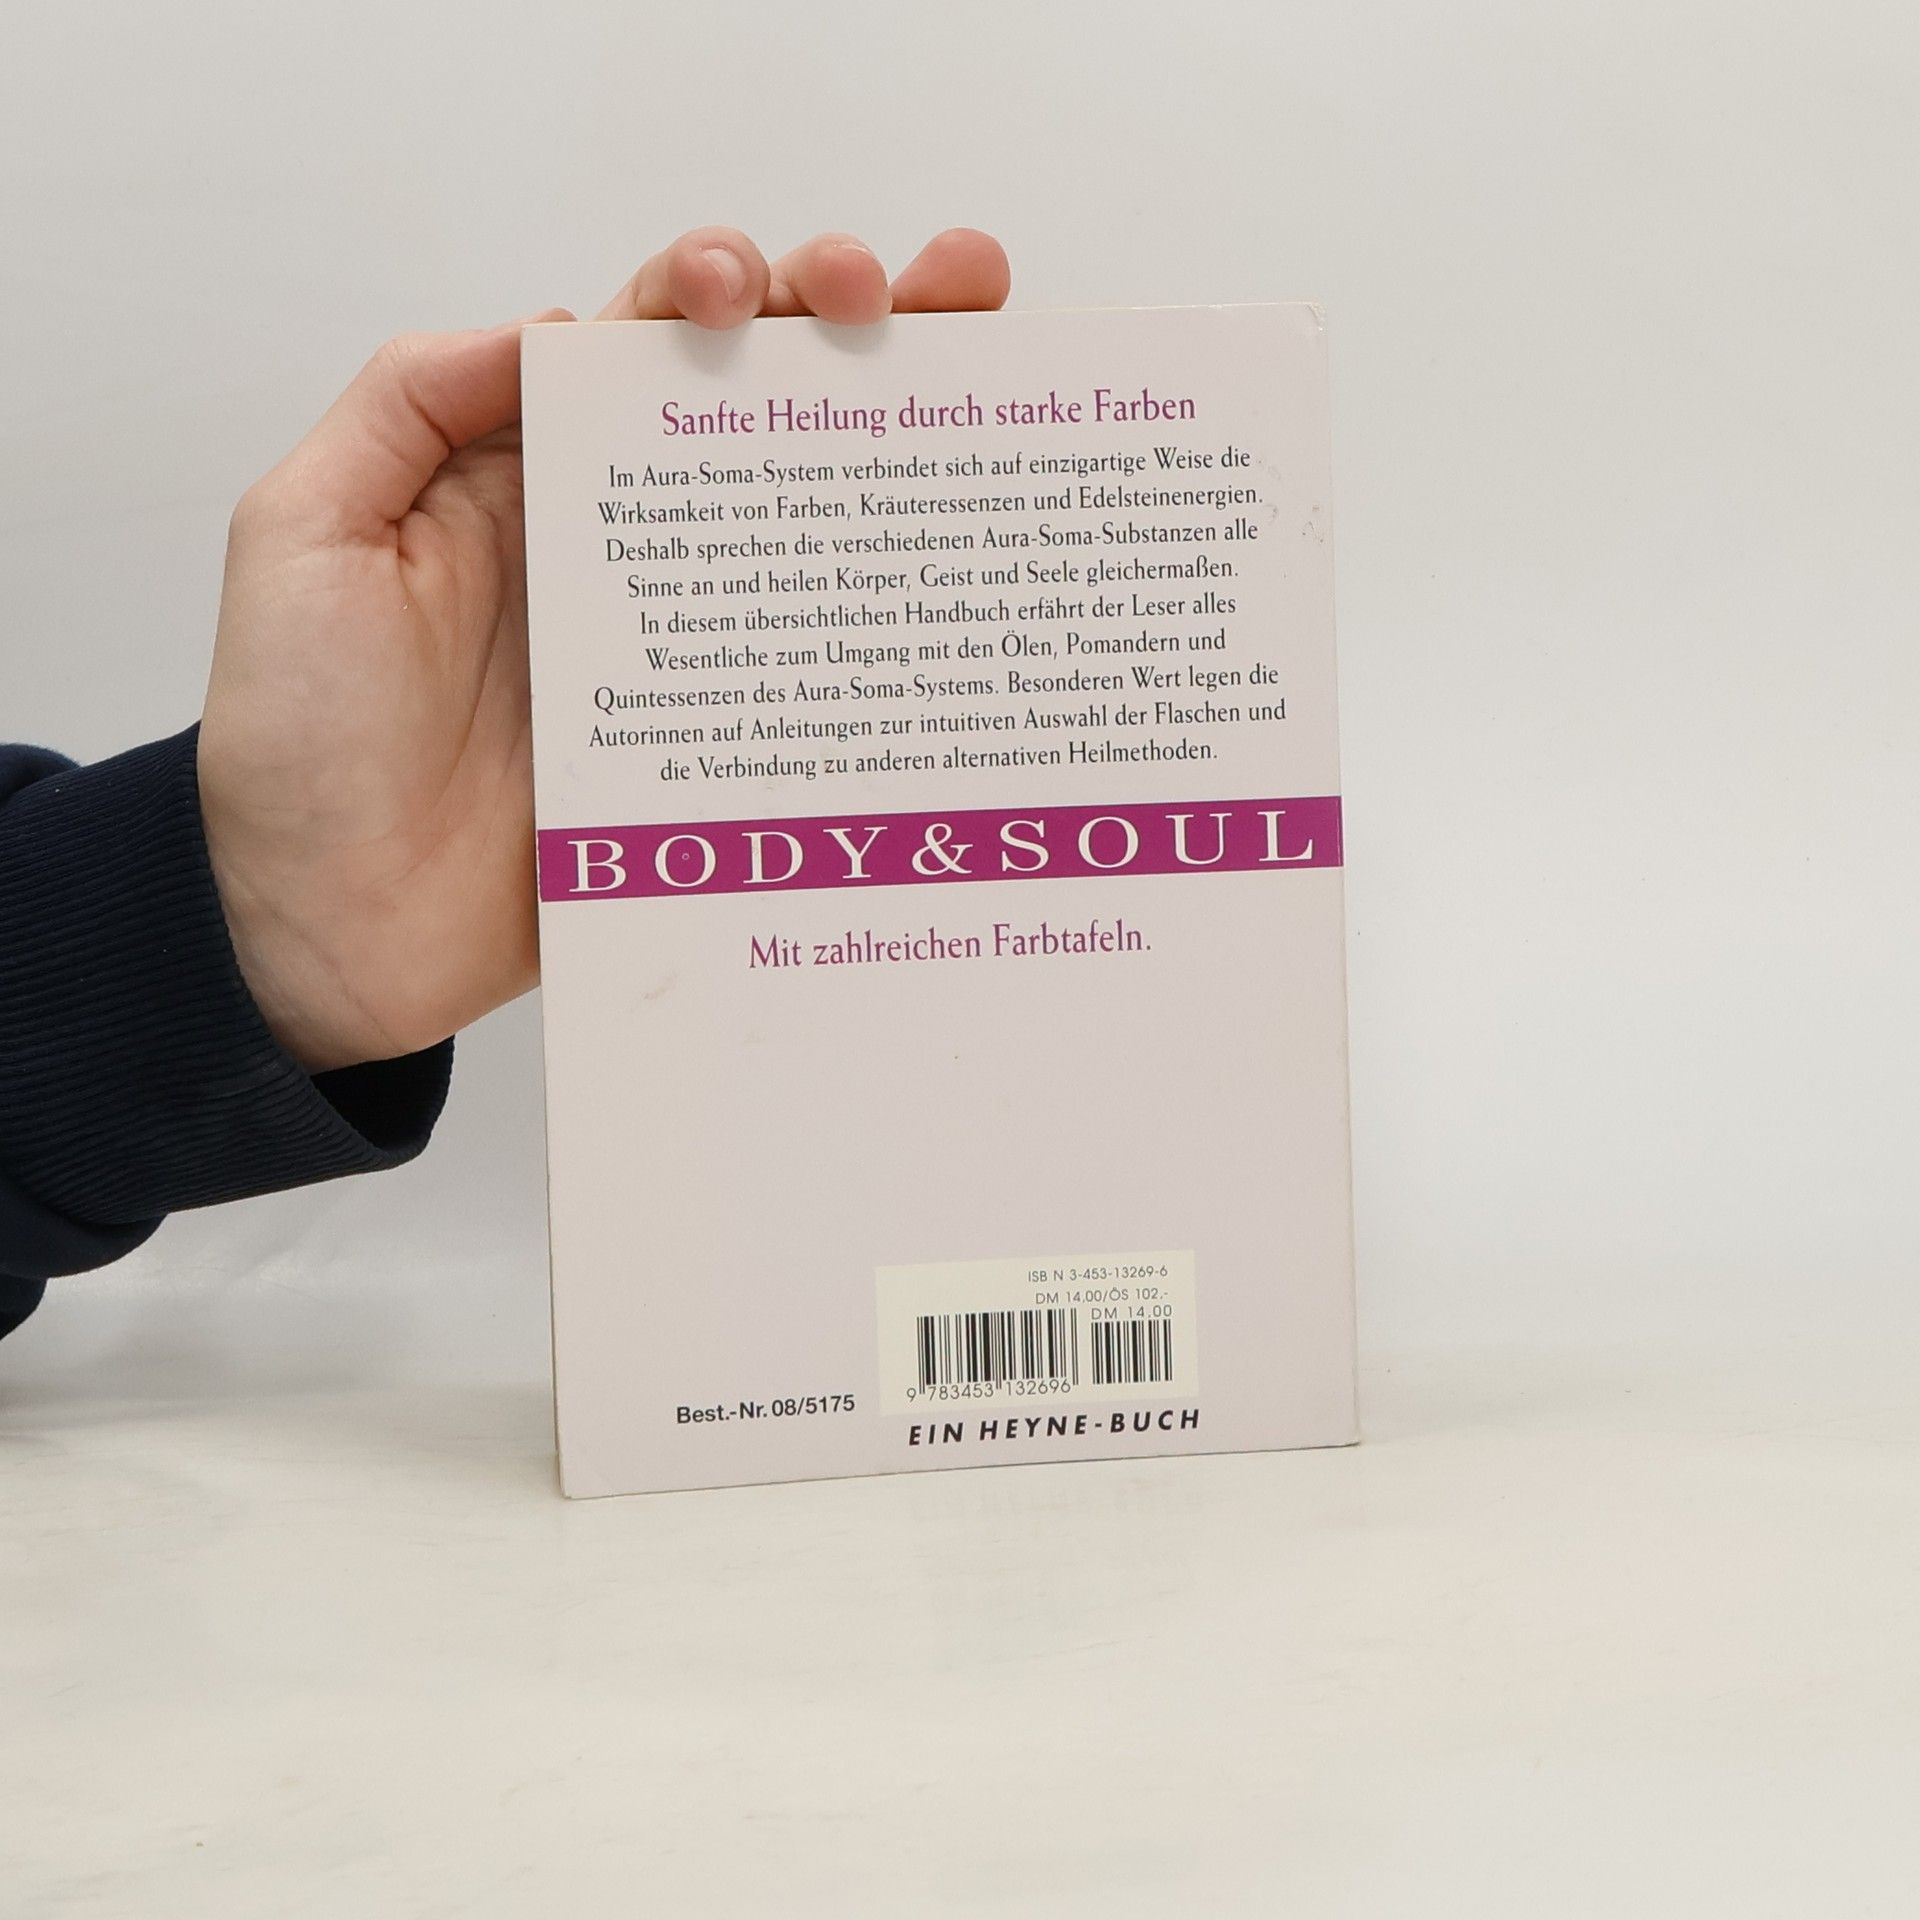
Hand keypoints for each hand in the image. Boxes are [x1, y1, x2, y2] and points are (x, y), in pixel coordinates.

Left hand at [198, 228, 1011, 1071]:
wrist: (332, 934)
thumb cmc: (299, 741)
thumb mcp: (305, 538)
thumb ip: (409, 403)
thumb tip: (554, 321)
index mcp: (526, 470)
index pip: (643, 346)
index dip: (717, 287)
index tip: (753, 292)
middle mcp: (624, 543)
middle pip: (760, 406)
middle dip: (851, 323)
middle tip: (929, 293)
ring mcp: (687, 647)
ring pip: (814, 520)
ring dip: (904, 435)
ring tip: (983, 367)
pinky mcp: (725, 746)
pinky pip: (820, 668)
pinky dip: (898, 620)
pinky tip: (959, 576)